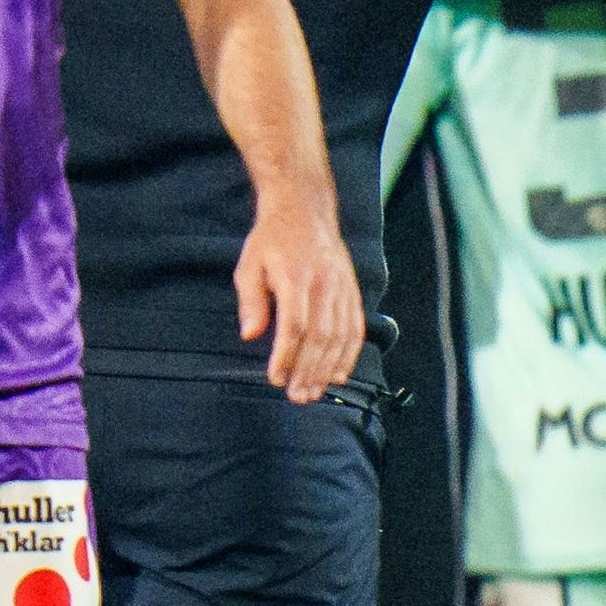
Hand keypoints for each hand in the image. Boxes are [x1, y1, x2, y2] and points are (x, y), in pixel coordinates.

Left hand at [237, 196, 363, 400]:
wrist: (305, 209)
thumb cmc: (272, 239)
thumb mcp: (249, 264)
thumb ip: (251, 301)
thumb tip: (250, 334)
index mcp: (296, 276)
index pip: (294, 324)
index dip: (286, 355)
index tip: (275, 377)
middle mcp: (324, 283)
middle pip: (320, 336)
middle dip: (308, 371)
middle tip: (296, 396)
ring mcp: (342, 287)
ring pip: (340, 336)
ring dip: (327, 369)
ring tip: (314, 392)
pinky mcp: (352, 290)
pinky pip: (355, 327)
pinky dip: (349, 354)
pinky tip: (338, 374)